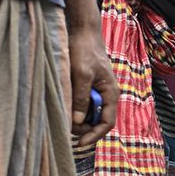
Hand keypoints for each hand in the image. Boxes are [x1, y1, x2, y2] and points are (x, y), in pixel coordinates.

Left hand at [68, 30, 117, 151]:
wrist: (83, 31)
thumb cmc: (84, 50)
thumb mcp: (81, 74)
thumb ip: (81, 98)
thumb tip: (78, 121)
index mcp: (111, 93)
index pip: (107, 123)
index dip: (94, 135)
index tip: (80, 144)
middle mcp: (107, 95)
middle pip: (98, 121)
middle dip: (84, 128)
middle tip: (65, 127)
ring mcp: (98, 91)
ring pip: (90, 114)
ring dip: (78, 118)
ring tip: (63, 115)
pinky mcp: (89, 87)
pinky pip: (84, 104)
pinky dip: (75, 108)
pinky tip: (65, 105)